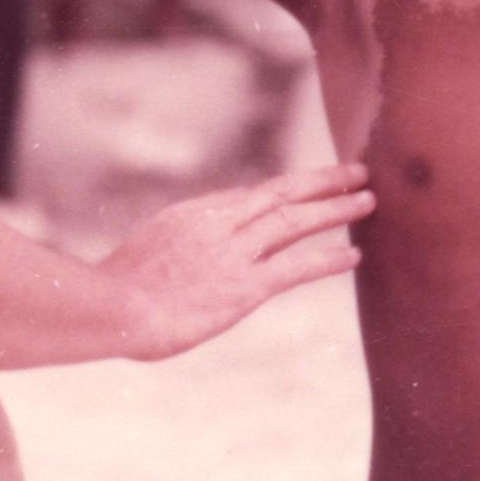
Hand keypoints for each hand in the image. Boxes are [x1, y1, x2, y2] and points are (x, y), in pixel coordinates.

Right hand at [100, 162, 372, 357]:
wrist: (111, 310)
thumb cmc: (111, 299)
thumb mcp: (136, 263)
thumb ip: (163, 260)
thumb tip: (163, 274)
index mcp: (190, 215)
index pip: (246, 198)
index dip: (282, 192)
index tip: (304, 189)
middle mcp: (217, 224)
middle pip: (279, 192)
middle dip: (321, 182)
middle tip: (356, 170)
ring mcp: (233, 253)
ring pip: (294, 220)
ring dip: (334, 209)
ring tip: (368, 200)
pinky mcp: (244, 286)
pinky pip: (295, 267)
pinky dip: (326, 259)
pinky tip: (353, 255)